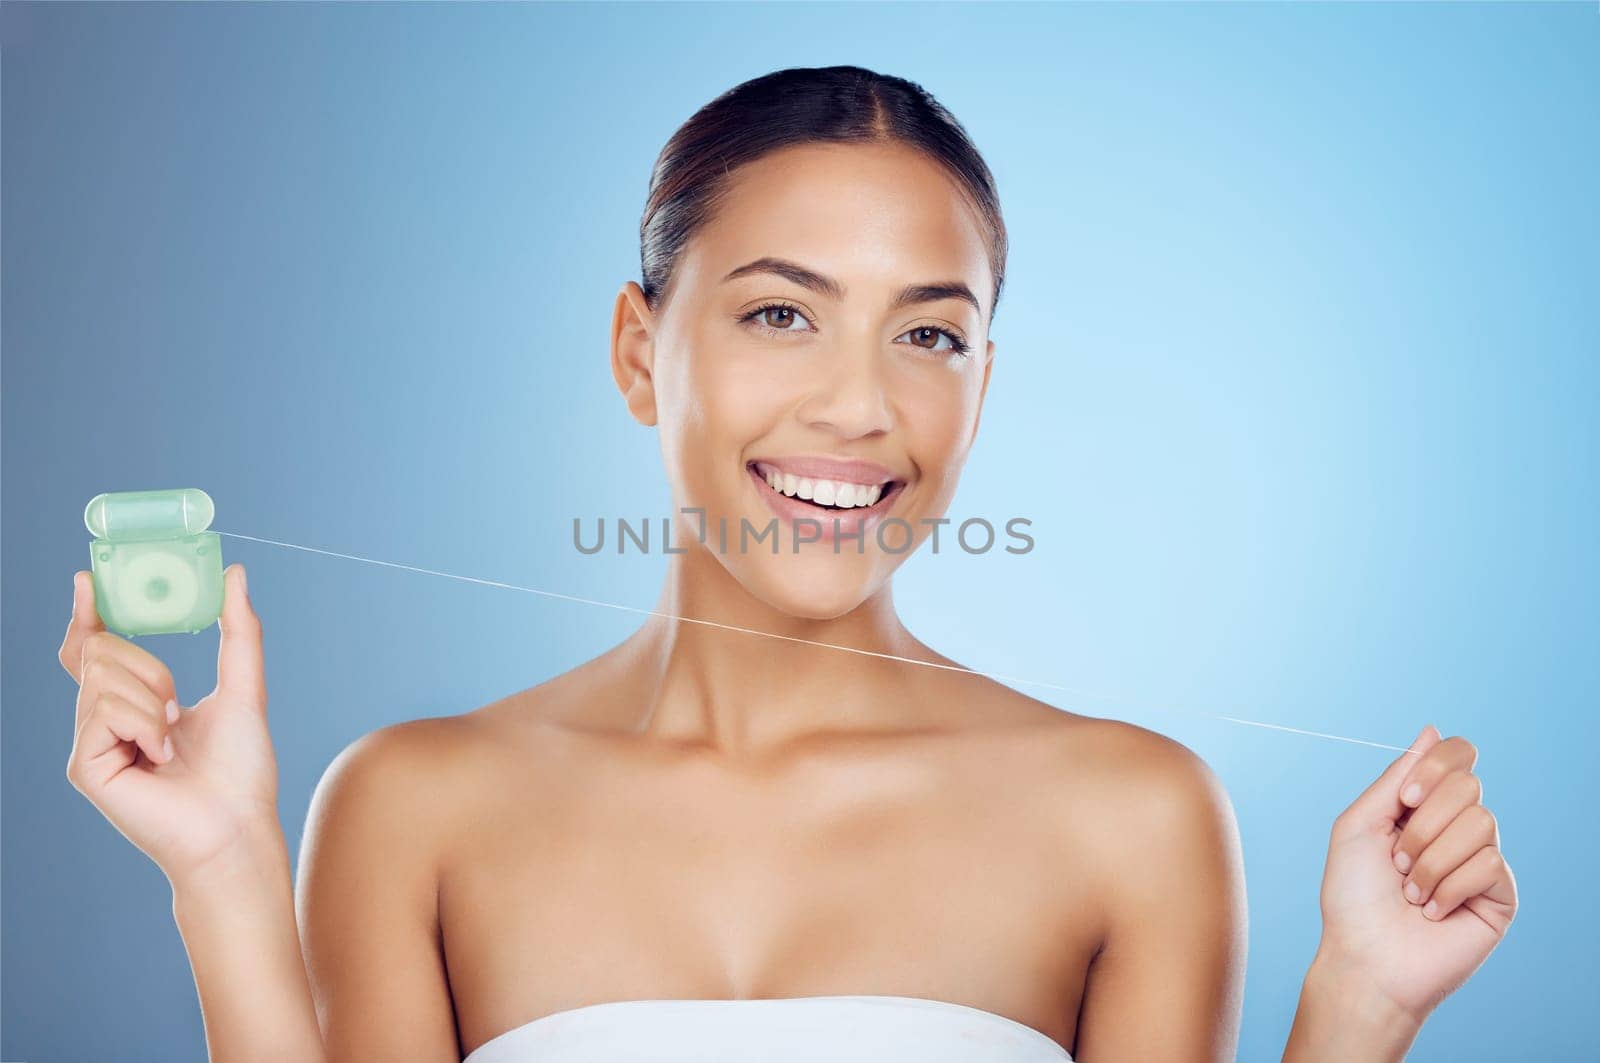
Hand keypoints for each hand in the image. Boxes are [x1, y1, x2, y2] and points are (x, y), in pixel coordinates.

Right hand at [61, 563, 283, 884]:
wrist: (237, 826)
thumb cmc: (241, 770)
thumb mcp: (243, 687)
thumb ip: (238, 630)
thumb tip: (234, 574)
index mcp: (135, 704)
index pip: (95, 649)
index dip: (86, 614)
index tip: (89, 580)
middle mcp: (105, 722)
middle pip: (98, 651)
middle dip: (147, 666)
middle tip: (176, 704)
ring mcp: (91, 744)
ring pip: (103, 675)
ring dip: (154, 700)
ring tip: (173, 742)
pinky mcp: (87, 766)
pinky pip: (106, 710)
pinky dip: (146, 725)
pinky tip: (161, 757)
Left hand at [1315, 724, 1517, 1024]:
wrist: (1365, 958)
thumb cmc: (1353, 897)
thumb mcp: (1359, 824)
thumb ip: (1397, 778)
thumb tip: (1432, 732)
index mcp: (1423, 807)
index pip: (1457, 756)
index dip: (1435, 768)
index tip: (1405, 801)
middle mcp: (1457, 828)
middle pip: (1468, 785)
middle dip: (1423, 825)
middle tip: (1398, 861)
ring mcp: (1481, 860)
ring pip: (1481, 823)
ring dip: (1432, 861)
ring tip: (1412, 892)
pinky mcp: (1500, 895)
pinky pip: (1490, 864)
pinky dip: (1450, 887)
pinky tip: (1433, 912)